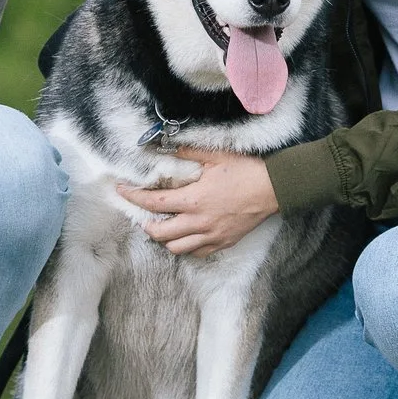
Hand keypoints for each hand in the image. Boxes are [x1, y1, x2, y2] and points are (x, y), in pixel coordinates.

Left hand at [117, 148, 277, 256]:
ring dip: (165, 239)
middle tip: (144, 215)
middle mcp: (199, 222)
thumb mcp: (215, 156)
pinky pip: (197, 253)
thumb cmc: (246, 171)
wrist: (274, 189)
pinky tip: (186, 235)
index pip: (153, 203)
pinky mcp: (223, 243)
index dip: (133, 197)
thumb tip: (167, 145)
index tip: (122, 191)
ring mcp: (211, 236)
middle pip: (159, 233)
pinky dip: (187, 247)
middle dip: (146, 224)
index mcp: (193, 200)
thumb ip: (188, 151)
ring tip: (164, 227)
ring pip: (176, 248)